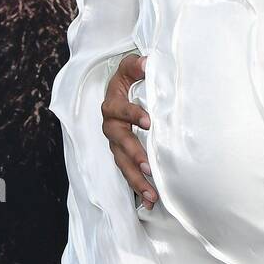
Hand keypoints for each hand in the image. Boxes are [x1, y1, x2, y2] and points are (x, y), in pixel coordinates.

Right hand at [101, 52, 158, 206]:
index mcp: (112, 105)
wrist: (120, 89)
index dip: (133, 115)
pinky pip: (128, 171)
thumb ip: (137, 64)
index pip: (121, 110)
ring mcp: (115, 143)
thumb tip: (148, 62)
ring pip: (122, 163)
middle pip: (119, 143)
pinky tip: (150, 202)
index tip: (150, 122)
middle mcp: (111, 126)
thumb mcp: (130, 66)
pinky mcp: (123, 154)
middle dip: (134, 155)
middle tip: (148, 167)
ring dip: (136, 179)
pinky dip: (137, 187)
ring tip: (152, 195)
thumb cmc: (128, 77)